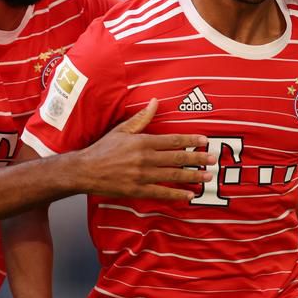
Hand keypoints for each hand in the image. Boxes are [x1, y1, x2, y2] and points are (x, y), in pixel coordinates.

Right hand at [76, 99, 213, 200]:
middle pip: (177, 158)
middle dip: (197, 159)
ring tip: (207, 177)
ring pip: (173, 175)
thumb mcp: (121, 130)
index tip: (205, 141)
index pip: (172, 140)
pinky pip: (161, 193)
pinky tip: (189, 195)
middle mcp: (145, 158)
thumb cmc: (102, 149)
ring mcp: (142, 175)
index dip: (190, 141)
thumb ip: (141, 118)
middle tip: (213, 159)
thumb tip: (155, 102)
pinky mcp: (137, 190)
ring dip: (192, 176)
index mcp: (142, 141)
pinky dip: (176, 194)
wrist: (85, 170)